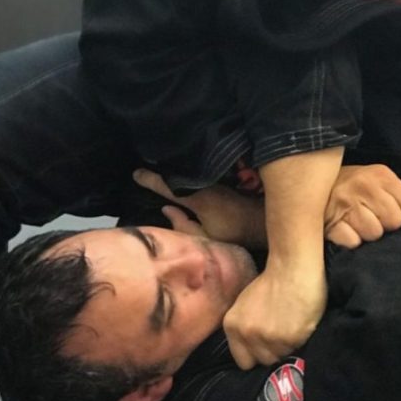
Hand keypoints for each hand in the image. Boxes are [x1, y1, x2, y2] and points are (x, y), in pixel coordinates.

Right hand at [133, 169, 264, 245]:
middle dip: (163, 167)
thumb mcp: (206, 238)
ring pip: (191, 171)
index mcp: (197, 198)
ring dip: (178, 168)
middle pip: (179, 172)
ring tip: (162, 163)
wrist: (264, 220)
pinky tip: (185, 168)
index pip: (168, 187)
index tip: (136, 173)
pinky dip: (190, 170)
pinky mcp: (222, 179)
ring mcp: (215, 179)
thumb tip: (166, 209)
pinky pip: (200, 172)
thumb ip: (183, 226)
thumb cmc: (235, 233)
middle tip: (146, 162)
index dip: (151, 180)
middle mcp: (205, 184)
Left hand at [223, 260, 326, 369]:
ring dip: (287, 345)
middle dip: (273, 350)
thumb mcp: (245, 304)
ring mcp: (270, 337)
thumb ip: (245, 327)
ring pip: (281, 356)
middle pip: (263, 360)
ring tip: (292, 325)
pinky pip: (297, 348)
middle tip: (282, 331)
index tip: (265, 345)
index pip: (243, 361)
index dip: (256, 354)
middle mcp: (248, 334)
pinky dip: (300, 339)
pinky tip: (301, 322)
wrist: (293, 266)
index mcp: (233, 326)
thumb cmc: (272, 280)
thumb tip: (252, 349)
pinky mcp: (291, 337)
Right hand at [324, 164, 400, 247]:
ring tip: (355, 222)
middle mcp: (365, 186)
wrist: (307, 186)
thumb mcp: (374, 179)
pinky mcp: (331, 225)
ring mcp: (347, 205)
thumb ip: (394, 192)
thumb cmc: (348, 187)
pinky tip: (343, 229)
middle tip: (370, 216)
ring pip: (375, 233)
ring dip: (366, 233)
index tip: (390, 209)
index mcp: (381, 175)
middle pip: (395, 221)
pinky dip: (350, 240)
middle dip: (385, 223)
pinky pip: (354, 242)